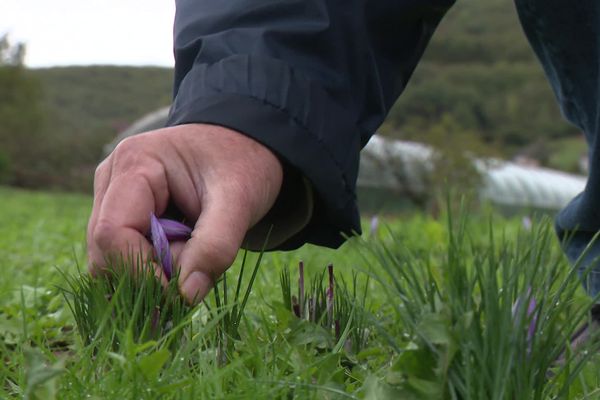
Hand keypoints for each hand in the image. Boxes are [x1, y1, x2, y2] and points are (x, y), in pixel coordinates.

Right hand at [87, 124, 282, 302]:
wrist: (243, 148)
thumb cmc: (242, 165)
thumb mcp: (240, 200)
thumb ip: (216, 245)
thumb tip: (186, 294)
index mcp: (135, 163)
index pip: (112, 233)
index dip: (140, 271)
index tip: (180, 291)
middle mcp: (112, 179)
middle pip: (105, 251)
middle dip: (148, 275)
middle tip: (195, 273)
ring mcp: (112, 198)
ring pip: (112, 260)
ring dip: (153, 274)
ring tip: (194, 257)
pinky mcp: (122, 215)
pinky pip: (125, 257)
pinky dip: (154, 270)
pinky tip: (185, 257)